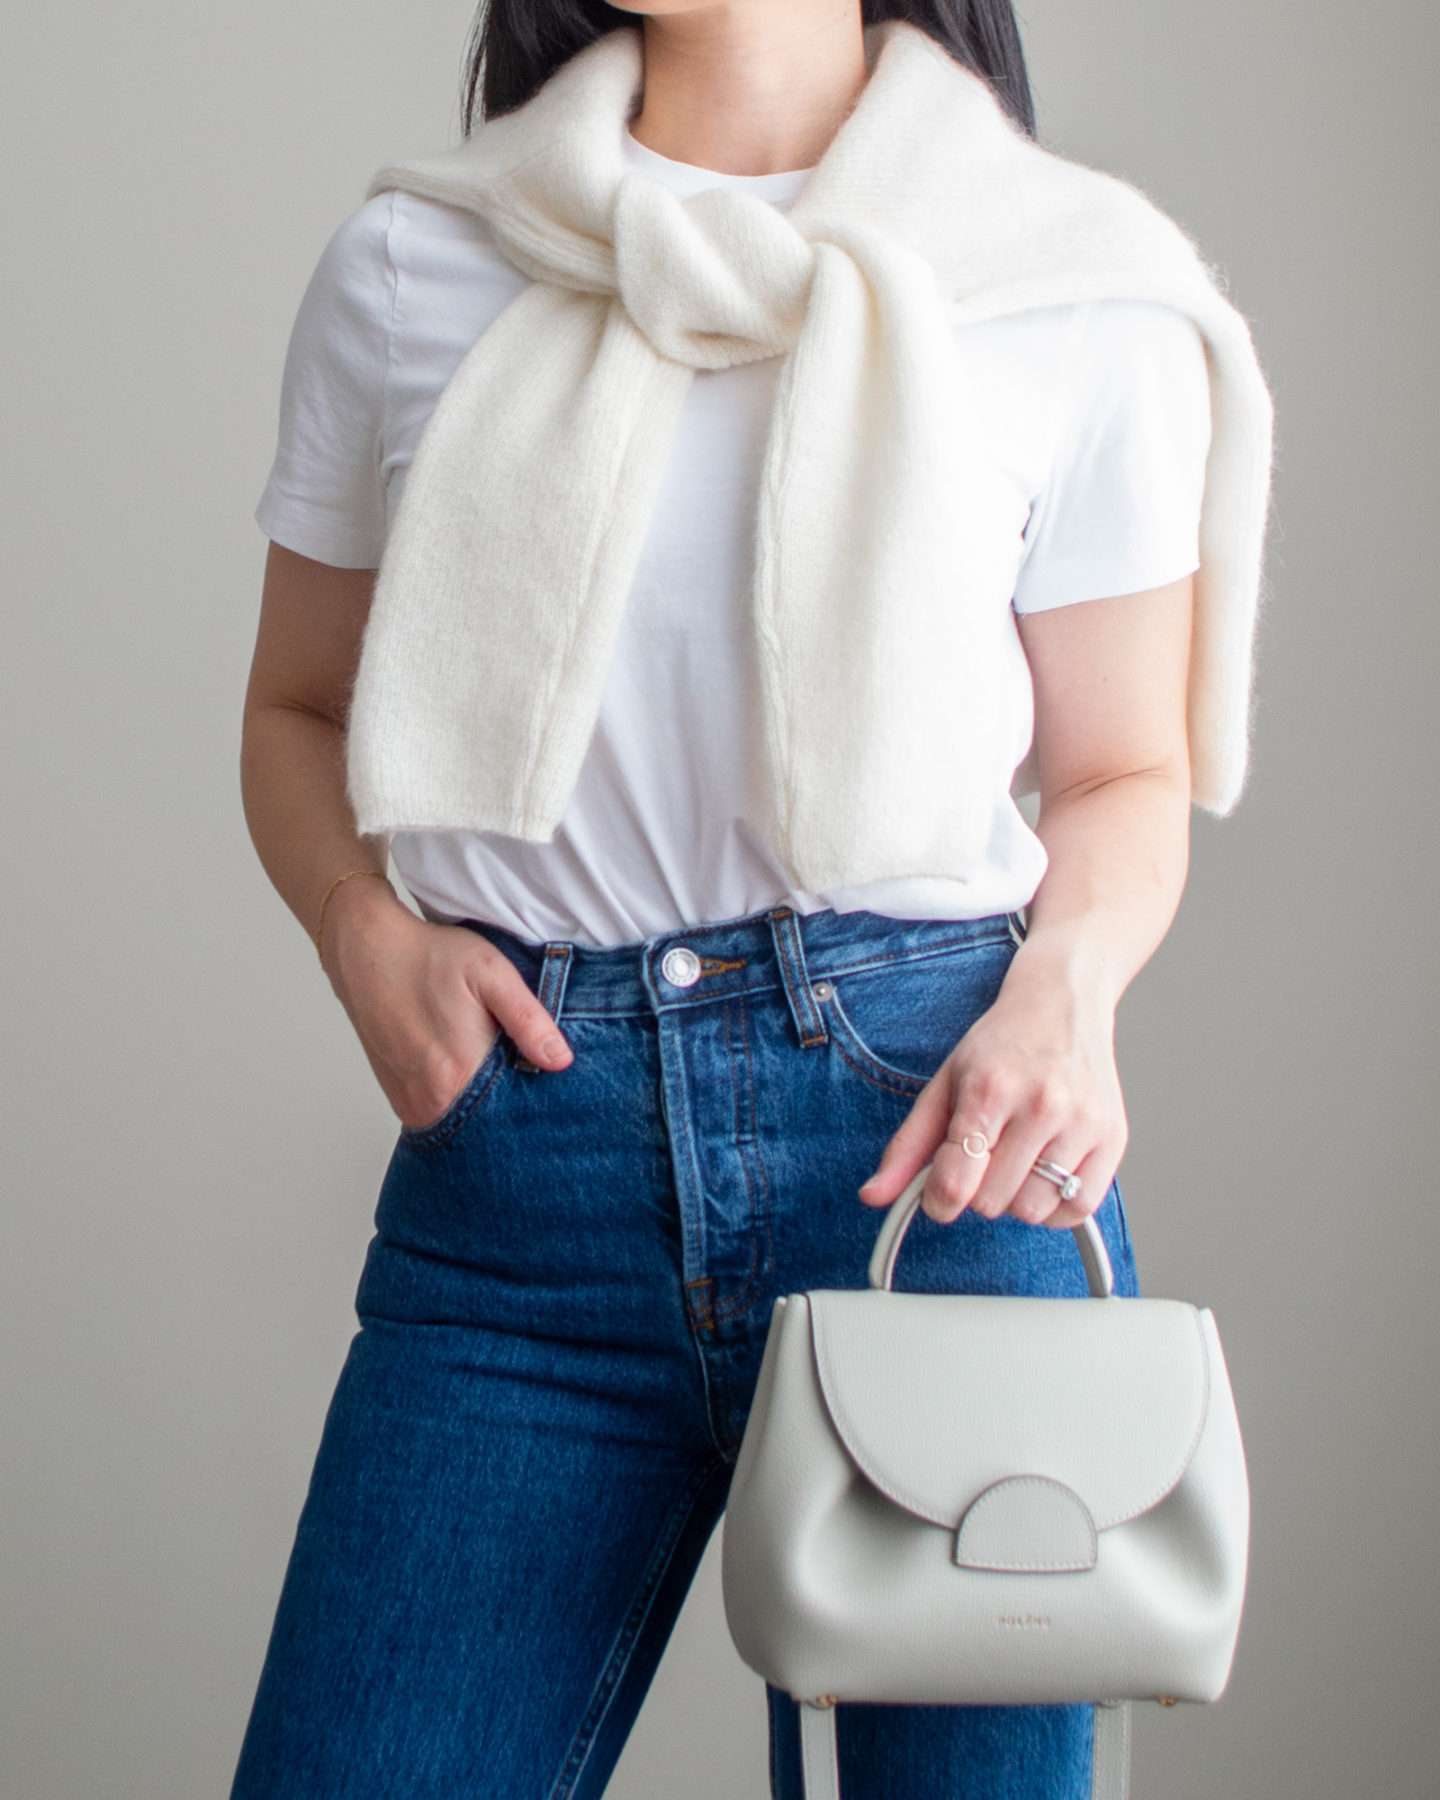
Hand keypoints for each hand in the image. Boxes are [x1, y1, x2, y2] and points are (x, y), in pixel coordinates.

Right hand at [320, 877, 572, 1129]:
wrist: (367, 952)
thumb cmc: (431, 957)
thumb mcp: (491, 973)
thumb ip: (528, 1019)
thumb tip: (561, 1061)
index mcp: (458, 1073)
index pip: (514, 1112)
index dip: (535, 1099)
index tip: (543, 1079)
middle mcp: (429, 1099)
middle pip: (489, 1122)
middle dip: (510, 1105)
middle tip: (517, 1066)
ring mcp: (410, 1104)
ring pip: (464, 1121)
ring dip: (482, 1103)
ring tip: (489, 1063)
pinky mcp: (399, 1100)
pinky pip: (441, 1114)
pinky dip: (459, 1101)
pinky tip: (466, 1068)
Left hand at [856, 957, 1126, 1229]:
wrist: (1062, 1002)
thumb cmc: (1002, 1044)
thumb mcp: (943, 1084)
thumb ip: (907, 1146)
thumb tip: (874, 1196)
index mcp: (990, 1089)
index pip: (957, 1182)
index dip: (940, 1200)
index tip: (941, 1193)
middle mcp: (1041, 1105)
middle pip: (993, 1203)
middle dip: (979, 1190)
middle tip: (986, 1155)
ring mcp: (1082, 1122)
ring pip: (1034, 1211)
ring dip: (1017, 1198)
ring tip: (1017, 1160)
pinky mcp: (1113, 1137)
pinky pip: (1079, 1207)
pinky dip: (1057, 1205)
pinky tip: (1047, 1172)